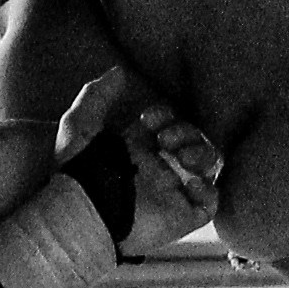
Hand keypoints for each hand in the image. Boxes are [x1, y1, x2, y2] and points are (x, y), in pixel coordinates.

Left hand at [58, 69, 223, 254]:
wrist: (84, 214)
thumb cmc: (76, 172)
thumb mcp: (80, 124)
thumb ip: (98, 94)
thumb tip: (119, 71)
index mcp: (136, 149)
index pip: (166, 124)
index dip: (167, 115)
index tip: (150, 119)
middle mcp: (156, 170)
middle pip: (191, 140)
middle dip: (186, 131)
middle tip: (166, 139)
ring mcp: (171, 193)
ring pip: (207, 166)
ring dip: (202, 152)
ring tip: (183, 158)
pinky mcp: (182, 216)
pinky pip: (211, 202)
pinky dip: (209, 188)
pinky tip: (189, 182)